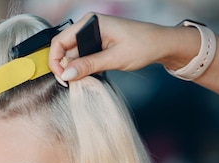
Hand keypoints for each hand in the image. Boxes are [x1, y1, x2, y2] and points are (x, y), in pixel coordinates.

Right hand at [48, 13, 177, 82]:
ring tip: (84, 80)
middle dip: (66, 67)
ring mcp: (94, 35)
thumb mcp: (115, 59)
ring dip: (76, 69)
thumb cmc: (143, 45)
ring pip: (75, 54)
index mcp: (90, 22)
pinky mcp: (99, 43)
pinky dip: (85, 67)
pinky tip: (91, 75)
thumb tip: (67, 74)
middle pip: (65, 49)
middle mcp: (89, 26)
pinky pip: (84, 56)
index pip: (60, 41)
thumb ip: (89, 65)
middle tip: (72, 84)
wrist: (162, 44)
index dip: (56, 61)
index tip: (62, 78)